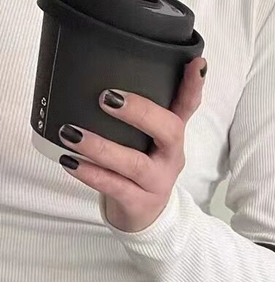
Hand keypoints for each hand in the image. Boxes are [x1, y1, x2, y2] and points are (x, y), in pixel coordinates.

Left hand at [57, 56, 207, 232]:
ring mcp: (157, 182)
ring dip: (101, 147)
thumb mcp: (145, 141)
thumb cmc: (138, 171)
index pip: (188, 107)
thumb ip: (134, 113)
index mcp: (173, 136)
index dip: (193, 86)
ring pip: (135, 163)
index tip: (196, 63)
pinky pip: (115, 187)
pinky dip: (91, 173)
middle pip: (169, 131)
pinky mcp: (139, 202)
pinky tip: (69, 162)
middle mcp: (171, 157)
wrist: (145, 218)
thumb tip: (97, 73)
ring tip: (70, 133)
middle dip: (141, 111)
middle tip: (106, 97)